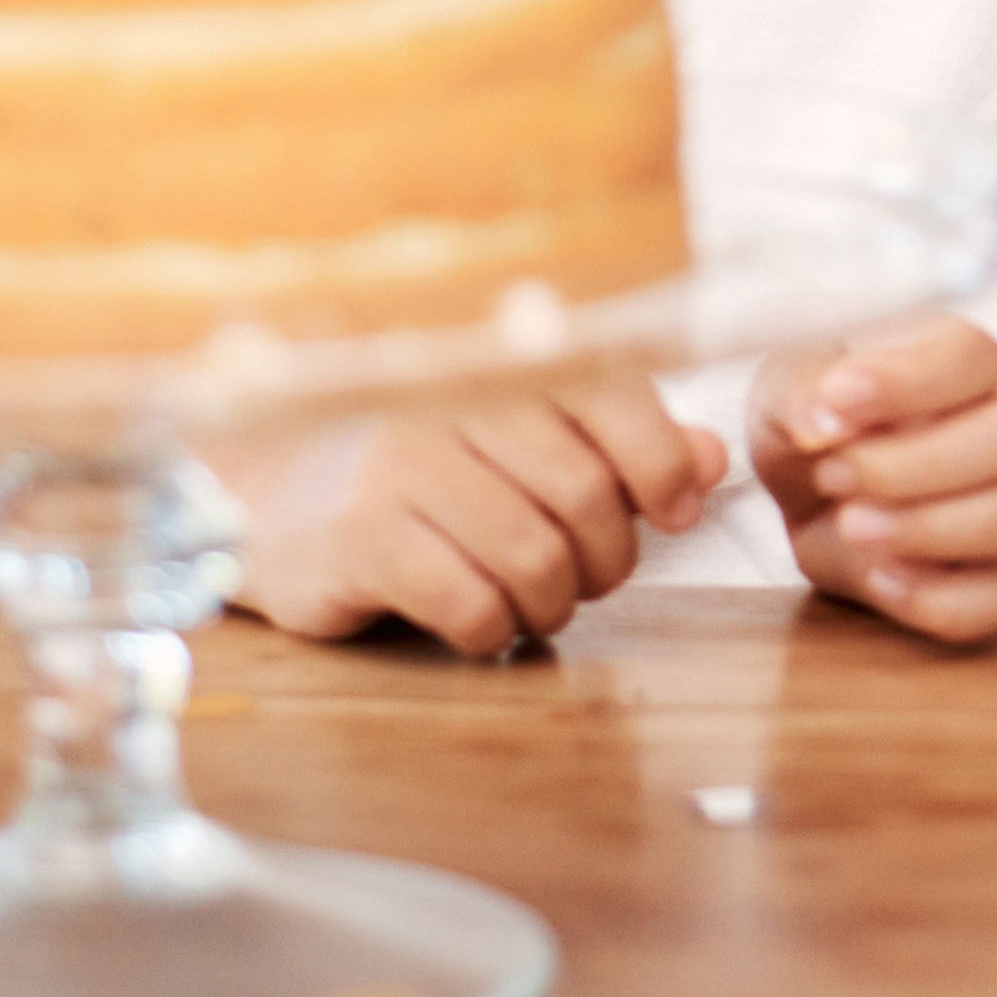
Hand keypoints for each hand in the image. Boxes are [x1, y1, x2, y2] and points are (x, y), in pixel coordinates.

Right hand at [217, 381, 722, 656]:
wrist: (282, 503)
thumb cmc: (430, 477)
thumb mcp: (529, 450)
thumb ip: (626, 447)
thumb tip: (713, 459)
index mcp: (502, 364)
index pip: (617, 399)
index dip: (663, 465)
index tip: (674, 512)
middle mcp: (452, 400)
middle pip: (584, 494)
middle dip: (608, 557)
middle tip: (587, 577)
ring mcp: (400, 466)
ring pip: (534, 557)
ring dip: (554, 604)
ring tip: (536, 605)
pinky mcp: (360, 538)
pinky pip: (470, 605)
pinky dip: (494, 631)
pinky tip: (479, 624)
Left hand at [749, 313, 996, 645]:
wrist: (815, 490)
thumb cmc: (811, 420)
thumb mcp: (784, 387)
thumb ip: (800, 391)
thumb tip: (824, 422)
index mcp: (951, 361)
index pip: (974, 354)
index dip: (910, 382)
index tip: (836, 400)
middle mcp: (992, 427)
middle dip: (912, 467)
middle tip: (831, 476)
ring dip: (935, 528)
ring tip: (853, 527)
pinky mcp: (990, 580)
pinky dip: (944, 599)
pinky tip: (882, 579)